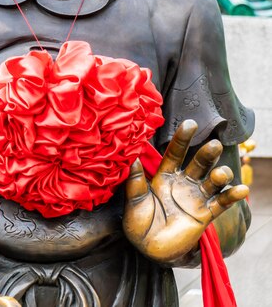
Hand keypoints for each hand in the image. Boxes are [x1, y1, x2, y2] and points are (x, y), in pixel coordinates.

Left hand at [123, 120, 248, 264]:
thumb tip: (132, 158)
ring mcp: (195, 198)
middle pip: (197, 164)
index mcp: (164, 176)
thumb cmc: (138, 224)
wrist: (149, 250)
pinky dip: (232, 196)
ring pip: (211, 181)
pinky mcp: (204, 214)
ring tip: (221, 173)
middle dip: (206, 154)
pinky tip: (241, 190)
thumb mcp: (134, 202)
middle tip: (213, 143)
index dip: (182, 139)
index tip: (190, 123)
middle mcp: (182, 183)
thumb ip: (135, 182)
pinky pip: (220, 203)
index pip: (175, 153)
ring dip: (219, 175)